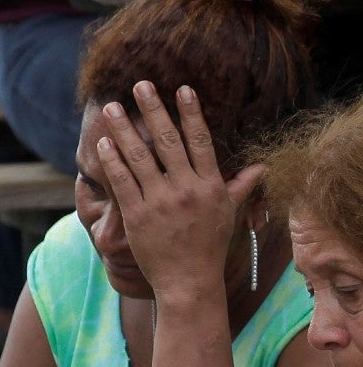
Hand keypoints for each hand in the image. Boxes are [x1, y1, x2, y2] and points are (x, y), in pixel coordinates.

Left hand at [95, 82, 261, 301]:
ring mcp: (160, 201)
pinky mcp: (137, 214)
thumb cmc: (209, 246)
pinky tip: (104, 142)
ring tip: (111, 107)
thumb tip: (261, 167)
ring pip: (140, 156)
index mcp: (210, 186)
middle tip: (140, 84)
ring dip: (124, 129)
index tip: (182, 89)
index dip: (191, 113)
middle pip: (168, 140)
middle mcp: (186, 189)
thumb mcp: (229, 214)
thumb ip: (240, 186)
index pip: (200, 141)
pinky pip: (122, 180)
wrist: (189, 281)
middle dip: (153, 109)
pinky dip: (112, 160)